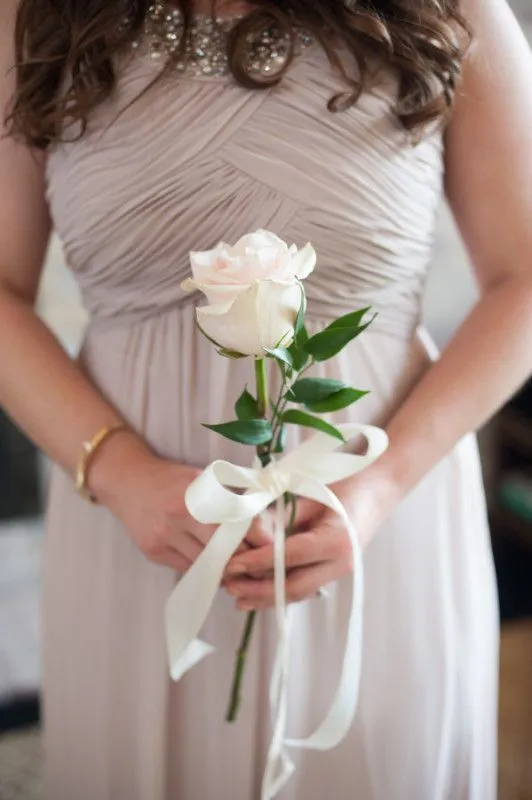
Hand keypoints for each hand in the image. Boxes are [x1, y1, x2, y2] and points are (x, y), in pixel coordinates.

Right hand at [89, 431, 271, 572]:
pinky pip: (187, 569)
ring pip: (205, 565)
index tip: (271, 547)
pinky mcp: (154, 552)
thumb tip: (266, 525)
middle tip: (259, 564)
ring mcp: (164, 536)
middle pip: (222, 549)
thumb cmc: (174, 480)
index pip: (235, 523)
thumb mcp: (204, 479)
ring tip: (239, 568)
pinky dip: (203, 570)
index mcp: (197, 493)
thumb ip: (232, 498)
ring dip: (224, 569)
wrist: (128, 481)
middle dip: (243, 559)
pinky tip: (213, 567)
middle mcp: (180, 515)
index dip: (256, 539)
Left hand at [224, 472, 393, 609]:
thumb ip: (282, 517)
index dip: (259, 563)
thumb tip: (250, 534)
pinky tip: (258, 595)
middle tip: (230, 586)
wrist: (379, 486)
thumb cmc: (345, 482)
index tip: (233, 564)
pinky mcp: (334, 571)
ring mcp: (340, 571)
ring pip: (298, 593)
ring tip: (237, 597)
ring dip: (266, 597)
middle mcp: (341, 563)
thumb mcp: (311, 494)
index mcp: (337, 541)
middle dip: (258, 590)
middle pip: (294, 587)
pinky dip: (280, 592)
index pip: (290, 558)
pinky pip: (304, 586)